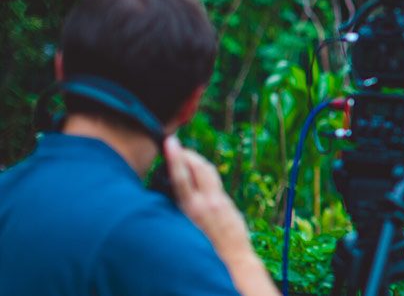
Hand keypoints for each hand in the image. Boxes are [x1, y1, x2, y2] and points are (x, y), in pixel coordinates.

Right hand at [164, 136, 279, 295]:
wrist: (233, 261)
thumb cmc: (202, 250)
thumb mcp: (183, 229)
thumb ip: (179, 208)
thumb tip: (171, 190)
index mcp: (192, 209)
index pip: (181, 176)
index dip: (175, 156)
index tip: (170, 141)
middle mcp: (207, 202)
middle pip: (198, 167)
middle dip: (188, 154)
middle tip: (176, 147)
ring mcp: (221, 202)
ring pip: (209, 172)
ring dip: (197, 162)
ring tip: (187, 157)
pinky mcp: (229, 205)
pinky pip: (215, 185)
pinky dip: (205, 177)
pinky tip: (199, 178)